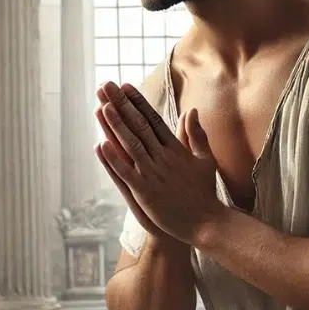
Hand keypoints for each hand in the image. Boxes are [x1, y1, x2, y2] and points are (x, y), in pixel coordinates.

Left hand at [94, 82, 228, 244]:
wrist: (207, 223)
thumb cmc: (204, 192)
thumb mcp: (205, 159)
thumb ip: (196, 135)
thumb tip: (192, 110)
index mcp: (176, 149)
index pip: (153, 120)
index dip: (138, 102)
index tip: (125, 86)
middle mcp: (163, 158)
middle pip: (139, 126)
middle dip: (121, 105)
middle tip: (106, 86)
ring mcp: (154, 175)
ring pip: (131, 145)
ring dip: (116, 126)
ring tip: (103, 107)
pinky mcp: (146, 193)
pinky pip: (126, 173)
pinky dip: (114, 159)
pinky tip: (100, 145)